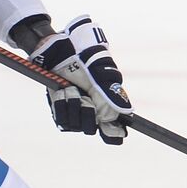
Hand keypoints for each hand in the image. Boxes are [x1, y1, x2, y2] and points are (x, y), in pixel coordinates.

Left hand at [30, 15, 131, 144]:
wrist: (63, 53)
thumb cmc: (87, 62)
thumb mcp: (103, 77)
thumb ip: (113, 96)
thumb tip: (126, 113)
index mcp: (108, 106)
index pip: (113, 131)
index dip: (113, 134)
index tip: (112, 132)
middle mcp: (93, 114)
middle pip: (91, 129)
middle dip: (87, 113)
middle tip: (85, 97)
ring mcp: (76, 114)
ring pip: (75, 125)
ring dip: (72, 105)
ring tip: (71, 88)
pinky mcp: (61, 112)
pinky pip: (61, 120)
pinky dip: (61, 104)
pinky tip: (62, 91)